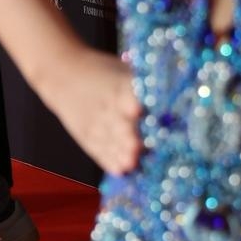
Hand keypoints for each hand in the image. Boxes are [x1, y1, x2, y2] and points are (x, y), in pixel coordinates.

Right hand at [46, 49, 140, 175]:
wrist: (63, 74)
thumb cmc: (105, 72)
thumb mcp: (123, 70)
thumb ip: (145, 87)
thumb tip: (177, 101)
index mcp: (118, 84)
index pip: (126, 94)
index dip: (131, 101)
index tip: (139, 110)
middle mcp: (107, 105)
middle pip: (117, 122)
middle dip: (127, 135)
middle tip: (137, 147)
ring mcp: (94, 122)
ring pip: (108, 140)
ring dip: (120, 152)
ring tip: (131, 163)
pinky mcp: (86, 136)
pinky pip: (98, 149)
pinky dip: (109, 160)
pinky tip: (120, 170)